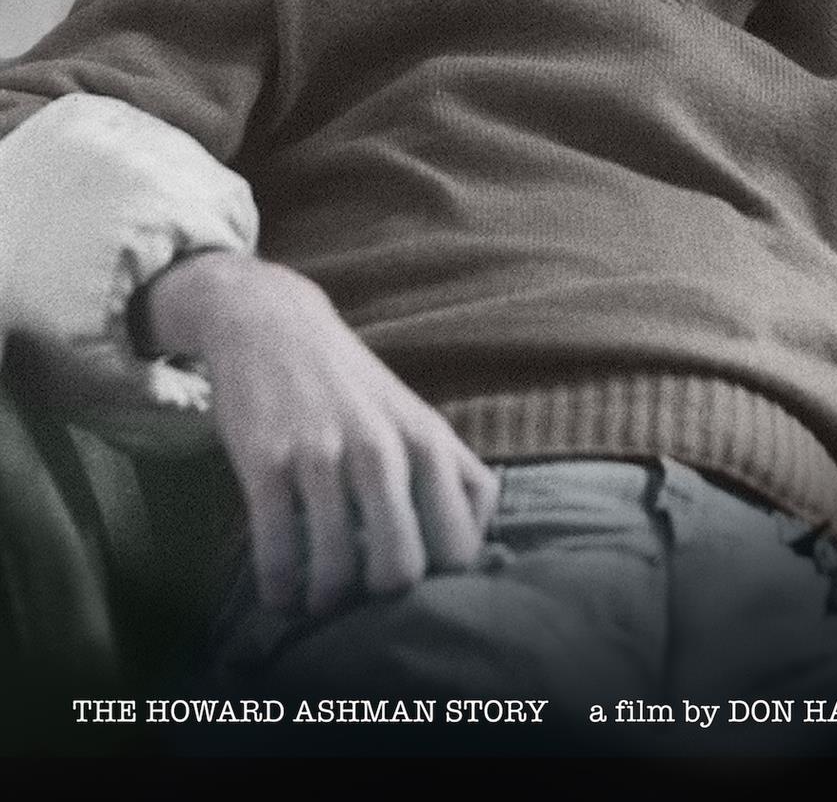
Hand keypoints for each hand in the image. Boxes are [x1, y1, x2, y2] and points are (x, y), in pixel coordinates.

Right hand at [145, 252, 498, 616]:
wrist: (272, 322)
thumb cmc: (353, 387)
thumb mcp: (416, 418)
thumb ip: (455, 476)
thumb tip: (481, 552)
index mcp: (427, 441)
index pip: (458, 546)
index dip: (440, 585)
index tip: (416, 589)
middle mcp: (381, 448)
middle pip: (401, 570)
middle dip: (380, 603)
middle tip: (363, 600)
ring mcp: (321, 454)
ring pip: (337, 569)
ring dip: (325, 602)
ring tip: (319, 601)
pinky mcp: (266, 460)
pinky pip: (276, 552)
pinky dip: (279, 589)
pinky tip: (280, 592)